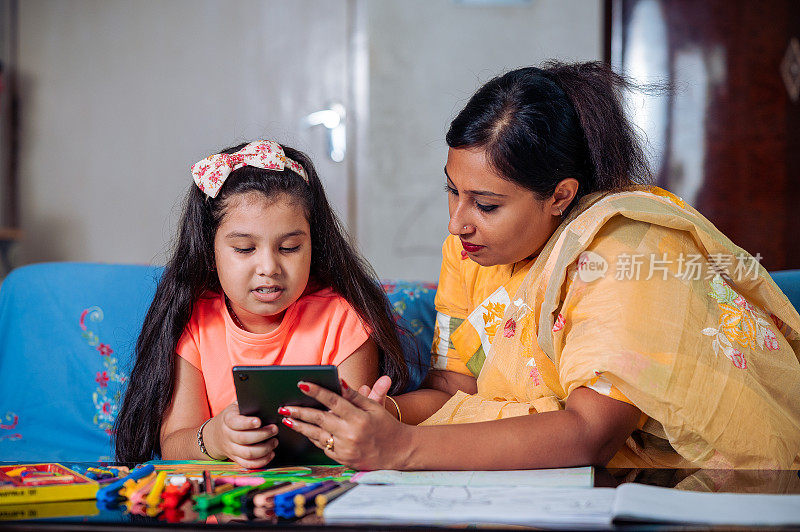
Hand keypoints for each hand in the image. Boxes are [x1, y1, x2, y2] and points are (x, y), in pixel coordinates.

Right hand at [205, 403, 278, 468]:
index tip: (259, 421)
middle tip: (275, 429)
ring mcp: (231, 449)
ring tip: (275, 441)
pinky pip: (248, 464)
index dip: (247, 423)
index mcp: (227, 419)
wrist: (216, 434)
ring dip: (265, 449)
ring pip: (248, 453)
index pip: (235, 422)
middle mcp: (227, 435)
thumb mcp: (237, 407)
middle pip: (244, 439)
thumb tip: (267, 403)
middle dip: (263, 435)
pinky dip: (261, 461)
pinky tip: (271, 453)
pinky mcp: (235, 459)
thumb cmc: (234, 416)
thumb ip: (249, 405)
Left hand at [281, 379, 413, 470]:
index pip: (334, 401)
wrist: (398, 452)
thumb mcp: (374, 407)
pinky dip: (314, 438)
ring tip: (287, 419)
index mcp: (359, 418)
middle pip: (320, 419)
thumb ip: (355, 396)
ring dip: (301, 427)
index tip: (302, 384)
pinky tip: (305, 430)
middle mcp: (351, 434)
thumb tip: (339, 382)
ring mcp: (345, 449)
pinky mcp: (342, 459)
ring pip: (317, 435)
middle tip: (284, 407)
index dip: (317, 392)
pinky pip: (323, 447)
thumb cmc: (386, 425)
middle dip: (300, 412)